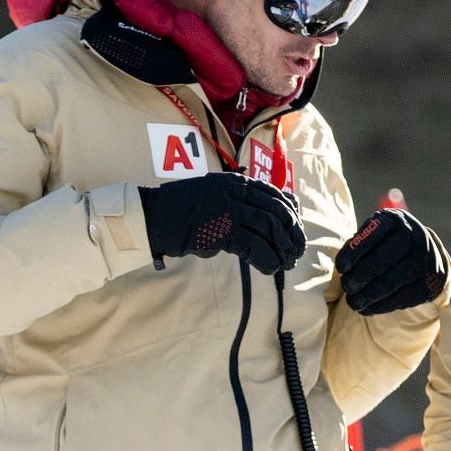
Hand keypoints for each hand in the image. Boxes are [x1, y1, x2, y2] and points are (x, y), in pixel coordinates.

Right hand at [138, 173, 305, 273]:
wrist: (155, 216)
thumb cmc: (184, 208)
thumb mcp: (215, 194)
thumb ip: (241, 198)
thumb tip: (274, 209)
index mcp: (237, 182)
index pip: (277, 195)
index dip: (292, 215)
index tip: (295, 231)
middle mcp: (236, 192)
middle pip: (278, 212)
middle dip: (292, 234)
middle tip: (295, 251)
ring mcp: (229, 210)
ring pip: (270, 229)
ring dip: (283, 248)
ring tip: (285, 262)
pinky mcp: (222, 231)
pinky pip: (255, 247)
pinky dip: (267, 260)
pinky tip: (270, 268)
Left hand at [336, 208, 450, 314]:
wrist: (424, 255)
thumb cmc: (386, 246)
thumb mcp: (373, 238)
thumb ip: (358, 248)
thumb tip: (344, 269)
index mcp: (395, 220)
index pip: (372, 235)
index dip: (353, 253)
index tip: (341, 268)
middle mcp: (415, 236)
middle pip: (382, 260)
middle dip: (359, 277)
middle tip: (347, 287)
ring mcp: (426, 259)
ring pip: (392, 281)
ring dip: (368, 295)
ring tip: (354, 302)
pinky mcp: (431, 282)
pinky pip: (403, 298)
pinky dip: (382, 306)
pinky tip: (369, 308)